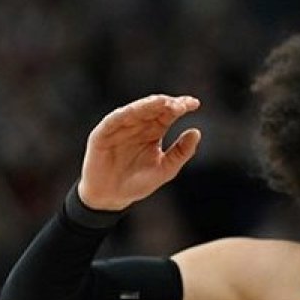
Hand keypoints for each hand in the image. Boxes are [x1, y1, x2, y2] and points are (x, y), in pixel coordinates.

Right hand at [78, 94, 202, 210]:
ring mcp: (120, 128)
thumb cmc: (139, 182)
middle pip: (154, 109)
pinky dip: (124, 114)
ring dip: (148, 105)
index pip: (169, 114)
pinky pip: (113, 121)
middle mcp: (138, 126)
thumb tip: (196, 131)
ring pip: (135, 110)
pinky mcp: (102, 134)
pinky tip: (136, 110)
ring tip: (163, 102)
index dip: (181, 106)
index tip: (195, 103)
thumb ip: (181, 152)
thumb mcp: (166, 168)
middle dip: (167, 104)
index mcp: (154, 132)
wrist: (112, 197)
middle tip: (181, 105)